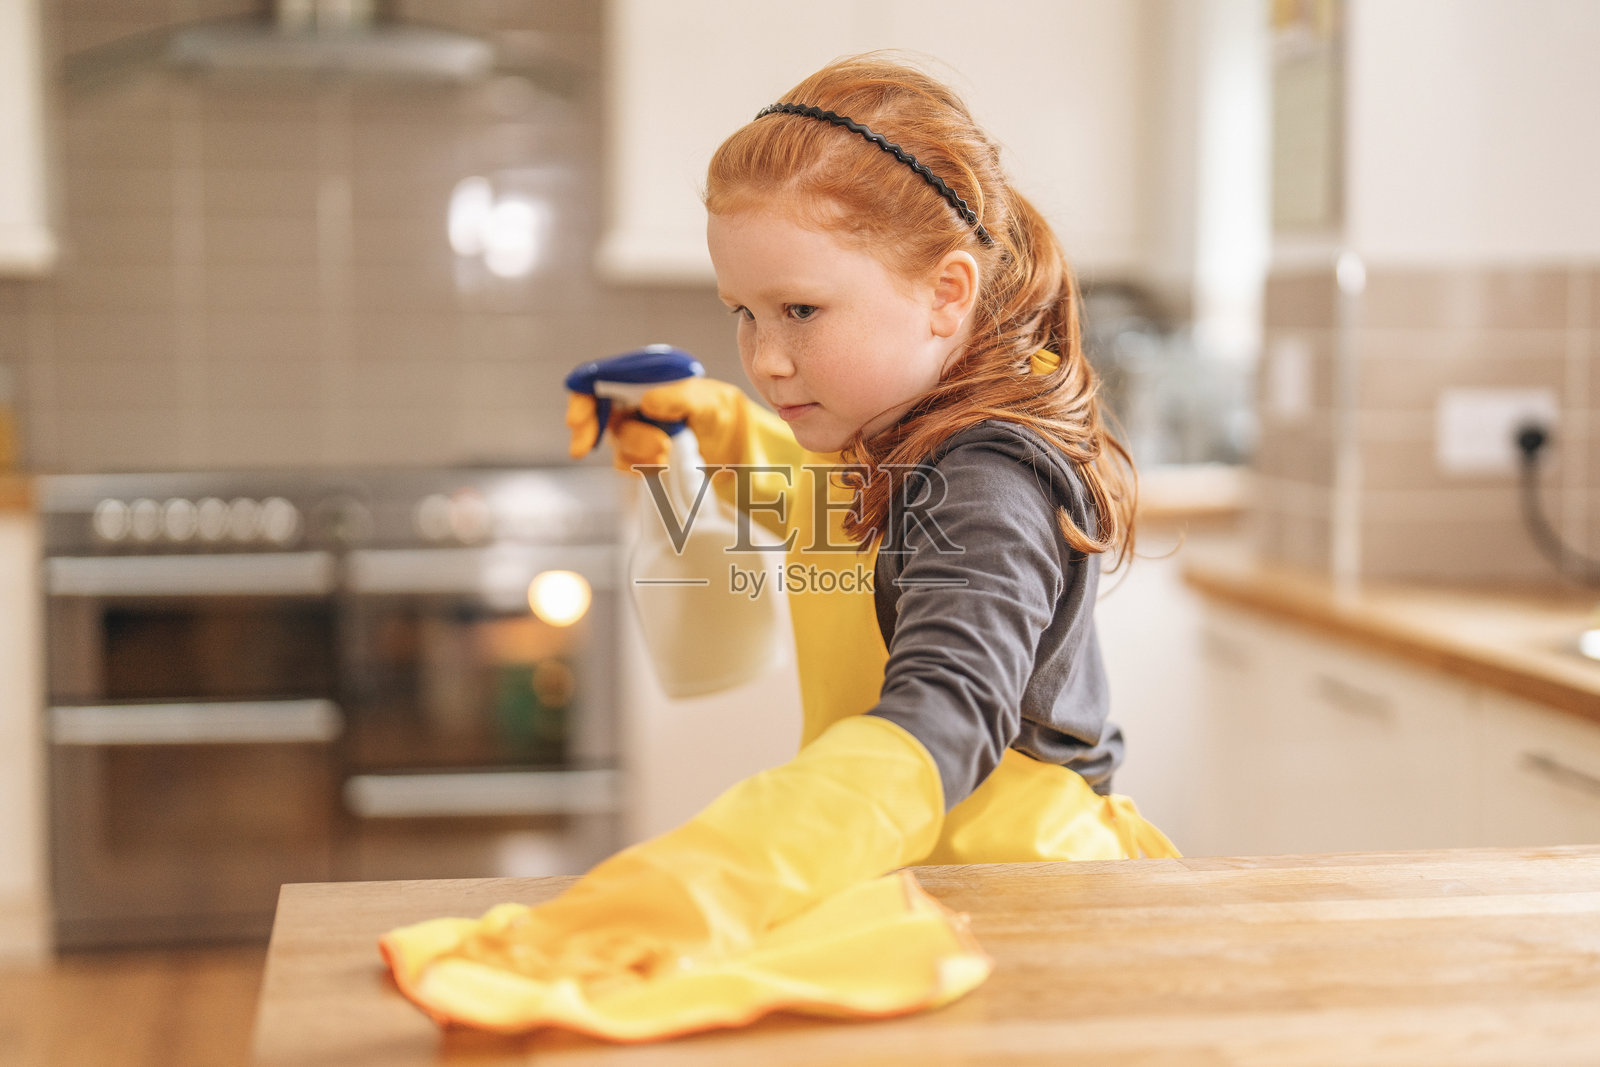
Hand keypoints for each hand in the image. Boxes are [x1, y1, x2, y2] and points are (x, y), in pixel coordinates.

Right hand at [566, 378, 749, 471]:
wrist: (732, 442)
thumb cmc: (716, 411)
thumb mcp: (707, 401)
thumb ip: (680, 398)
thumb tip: (647, 403)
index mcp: (640, 380)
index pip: (598, 381)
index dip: (581, 399)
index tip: (577, 420)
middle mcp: (631, 404)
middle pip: (595, 414)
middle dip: (589, 431)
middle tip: (584, 449)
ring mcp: (634, 431)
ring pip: (617, 443)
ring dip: (636, 449)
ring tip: (665, 450)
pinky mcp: (640, 456)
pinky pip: (628, 465)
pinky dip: (642, 467)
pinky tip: (663, 463)